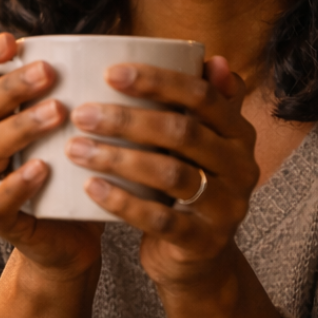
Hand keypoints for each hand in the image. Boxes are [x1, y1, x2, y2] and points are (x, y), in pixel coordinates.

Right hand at [0, 33, 102, 277]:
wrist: (73, 240)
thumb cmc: (74, 174)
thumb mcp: (75, 130)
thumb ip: (81, 94)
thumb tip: (121, 46)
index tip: (11, 40)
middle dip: (12, 87)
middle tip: (49, 73)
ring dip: (20, 127)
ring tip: (57, 112)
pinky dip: (16, 184)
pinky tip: (42, 168)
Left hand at [65, 56, 258, 292]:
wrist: (196, 259)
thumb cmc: (188, 186)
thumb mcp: (200, 146)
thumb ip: (203, 105)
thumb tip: (213, 58)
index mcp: (239, 133)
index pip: (202, 96)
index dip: (158, 80)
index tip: (111, 73)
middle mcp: (241, 167)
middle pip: (182, 133)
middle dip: (127, 120)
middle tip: (82, 114)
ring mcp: (226, 207)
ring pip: (169, 174)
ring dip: (118, 158)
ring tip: (76, 148)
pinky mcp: (204, 241)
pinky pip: (160, 219)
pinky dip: (122, 202)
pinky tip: (90, 187)